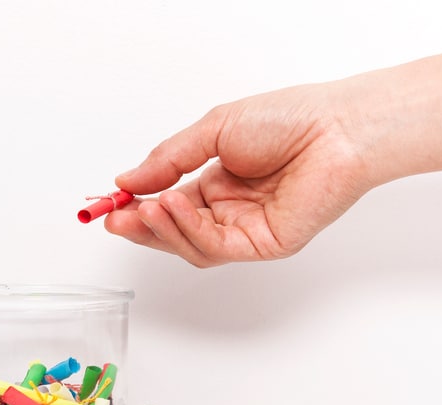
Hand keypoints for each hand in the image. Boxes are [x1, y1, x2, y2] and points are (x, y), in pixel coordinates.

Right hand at [105, 83, 372, 267]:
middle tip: (113, 218)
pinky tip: (173, 206)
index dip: (136, 207)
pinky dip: (190, 230)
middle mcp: (231, 210)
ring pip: (192, 247)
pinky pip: (217, 247)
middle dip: (141, 227)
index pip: (168, 204)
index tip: (107, 204)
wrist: (334, 128)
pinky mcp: (265, 244)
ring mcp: (247, 230)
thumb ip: (169, 159)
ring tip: (143, 209)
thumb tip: (128, 178)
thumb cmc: (288, 120)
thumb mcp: (213, 131)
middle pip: (175, 232)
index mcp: (218, 183)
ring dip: (162, 230)